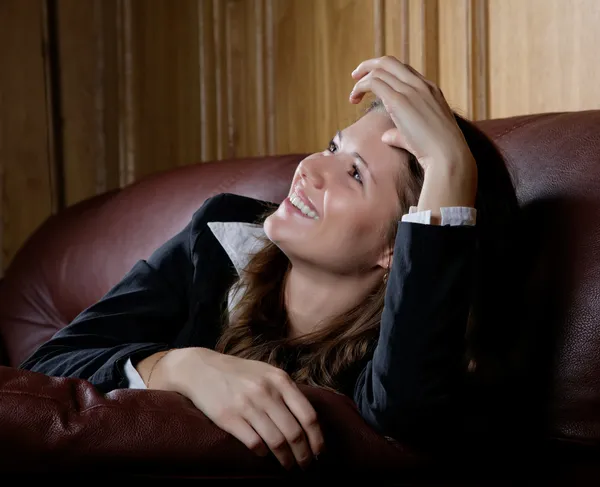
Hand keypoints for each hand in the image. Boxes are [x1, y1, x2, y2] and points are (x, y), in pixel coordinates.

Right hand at [150, 347, 323, 470]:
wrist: (201, 368)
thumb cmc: (239, 373)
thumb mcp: (267, 372)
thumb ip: (287, 390)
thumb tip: (310, 420)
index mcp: (280, 380)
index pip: (308, 415)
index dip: (317, 439)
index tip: (319, 452)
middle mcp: (266, 392)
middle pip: (294, 432)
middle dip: (303, 454)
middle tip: (305, 465)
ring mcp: (247, 405)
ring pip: (276, 441)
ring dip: (285, 459)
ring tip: (288, 465)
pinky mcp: (229, 418)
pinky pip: (254, 443)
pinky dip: (262, 453)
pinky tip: (264, 454)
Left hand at [349, 55, 475, 172]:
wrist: (447, 155)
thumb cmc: (436, 152)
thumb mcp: (419, 136)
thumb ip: (400, 133)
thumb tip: (386, 137)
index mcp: (431, 90)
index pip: (404, 72)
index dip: (385, 75)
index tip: (372, 84)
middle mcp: (421, 85)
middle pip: (390, 62)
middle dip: (369, 66)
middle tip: (356, 77)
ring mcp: (411, 90)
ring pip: (380, 69)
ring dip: (362, 78)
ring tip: (353, 95)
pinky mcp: (399, 100)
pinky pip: (374, 82)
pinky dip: (360, 87)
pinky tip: (354, 99)